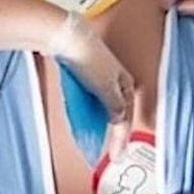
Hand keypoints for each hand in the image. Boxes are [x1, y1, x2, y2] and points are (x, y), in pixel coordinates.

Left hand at [42, 12, 134, 158]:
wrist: (67, 39)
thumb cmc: (89, 57)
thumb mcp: (106, 89)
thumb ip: (115, 109)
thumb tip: (120, 122)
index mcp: (126, 82)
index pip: (126, 116)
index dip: (121, 138)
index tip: (116, 154)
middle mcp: (116, 79)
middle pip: (117, 111)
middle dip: (114, 130)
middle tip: (111, 150)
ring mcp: (100, 76)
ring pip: (104, 105)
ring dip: (101, 122)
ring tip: (96, 138)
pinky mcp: (85, 74)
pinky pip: (91, 99)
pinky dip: (90, 111)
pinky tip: (85, 118)